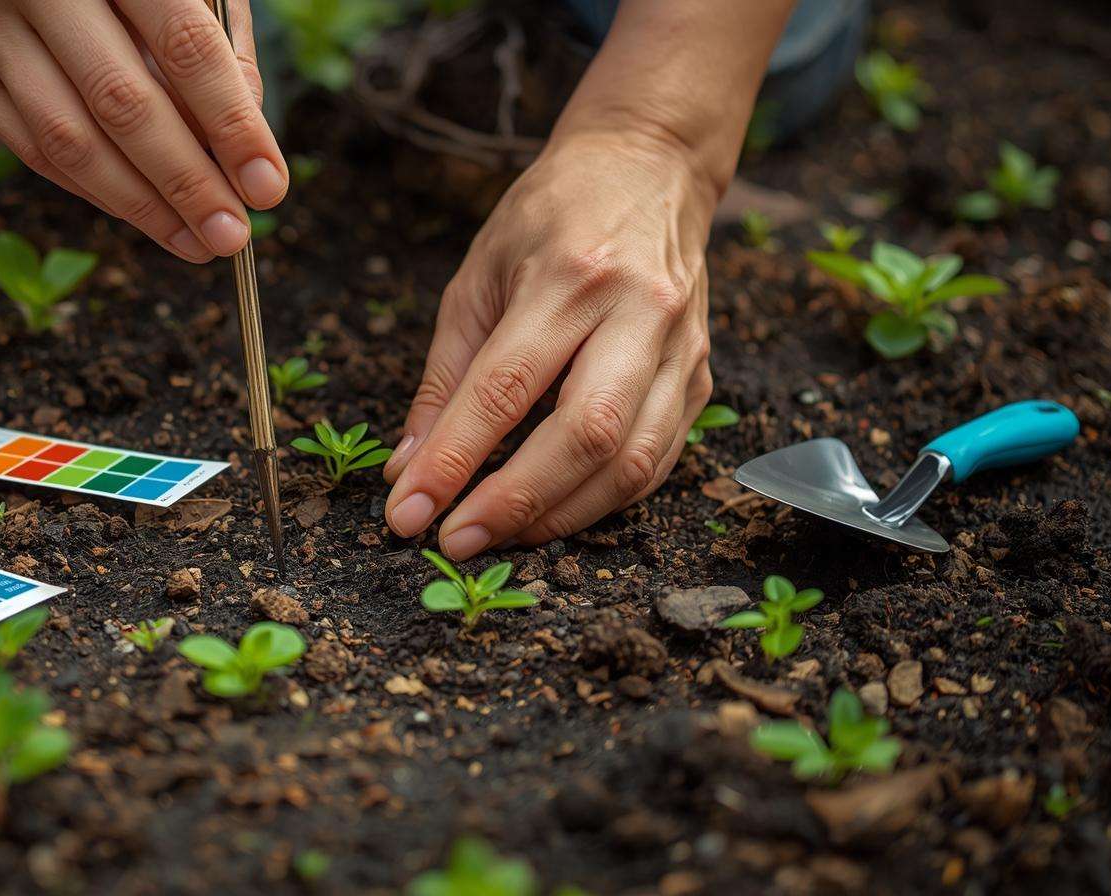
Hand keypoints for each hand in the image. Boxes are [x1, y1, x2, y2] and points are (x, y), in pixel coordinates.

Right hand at [0, 0, 286, 261]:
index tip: (269, 188)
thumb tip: (239, 156)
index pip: (185, 46)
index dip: (231, 125)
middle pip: (122, 103)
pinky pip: (35, 150)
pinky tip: (147, 215)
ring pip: (70, 141)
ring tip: (196, 241)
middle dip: (187, 183)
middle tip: (233, 234)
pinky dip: (95, 191)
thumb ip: (222, 55)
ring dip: (142, 207)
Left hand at [382, 127, 717, 558]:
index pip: (505, 389)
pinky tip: (554, 513)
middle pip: (583, 434)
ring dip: (560, 516)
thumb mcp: (477, 277)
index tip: (408, 513)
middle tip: (454, 542)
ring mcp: (681, 348)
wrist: (649, 169)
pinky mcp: (702, 377)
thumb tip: (410, 470)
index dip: (454, 461)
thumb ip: (445, 379)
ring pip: (632, 461)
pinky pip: (658, 462)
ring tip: (499, 538)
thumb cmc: (550, 218)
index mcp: (570, 275)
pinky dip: (602, 502)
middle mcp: (638, 312)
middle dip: (513, 503)